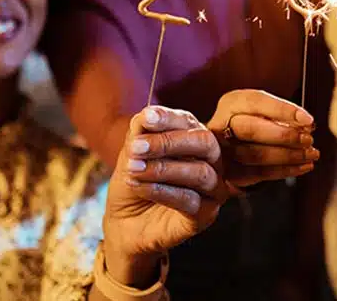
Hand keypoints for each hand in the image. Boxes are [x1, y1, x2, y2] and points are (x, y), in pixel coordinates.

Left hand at [102, 106, 225, 286]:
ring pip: (199, 173)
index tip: (146, 118)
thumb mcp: (131, 152)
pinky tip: (139, 186)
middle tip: (136, 147)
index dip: (168, 119)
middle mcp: (211, 161)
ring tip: (133, 170)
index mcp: (195, 139)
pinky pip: (190, 200)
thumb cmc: (133, 181)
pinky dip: (162, 191)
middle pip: (205, 143)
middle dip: (169, 142)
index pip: (189, 122)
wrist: (124, 221)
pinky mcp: (206, 215)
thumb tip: (147, 115)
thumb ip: (140, 132)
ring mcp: (212, 189)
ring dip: (162, 169)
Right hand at [206, 89, 319, 187]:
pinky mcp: (230, 173)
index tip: (308, 120)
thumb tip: (307, 125)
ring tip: (311, 154)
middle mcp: (221, 125)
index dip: (283, 110)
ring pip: (255, 155)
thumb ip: (282, 115)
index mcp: (231, 103)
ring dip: (288, 156)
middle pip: (251, 130)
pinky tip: (303, 166)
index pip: (256, 102)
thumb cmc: (253, 122)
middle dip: (284, 135)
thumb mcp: (263, 111)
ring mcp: (222, 151)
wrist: (228, 146)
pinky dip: (285, 170)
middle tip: (308, 139)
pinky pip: (259, 174)